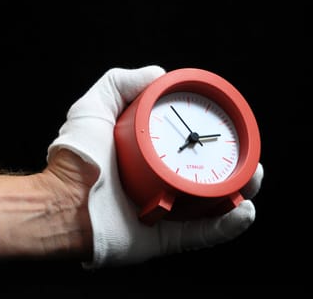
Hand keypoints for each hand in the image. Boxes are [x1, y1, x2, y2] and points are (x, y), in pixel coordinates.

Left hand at [47, 65, 263, 267]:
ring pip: (212, 206)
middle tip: (251, 163)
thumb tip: (160, 73)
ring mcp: (165, 212)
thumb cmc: (75, 157)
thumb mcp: (95, 107)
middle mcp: (161, 184)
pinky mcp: (164, 238)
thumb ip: (121, 82)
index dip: (216, 140)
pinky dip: (226, 226)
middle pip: (210, 177)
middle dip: (237, 171)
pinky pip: (202, 235)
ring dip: (239, 195)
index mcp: (151, 157)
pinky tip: (244, 212)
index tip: (231, 130)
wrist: (61, 203)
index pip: (191, 146)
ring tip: (252, 182)